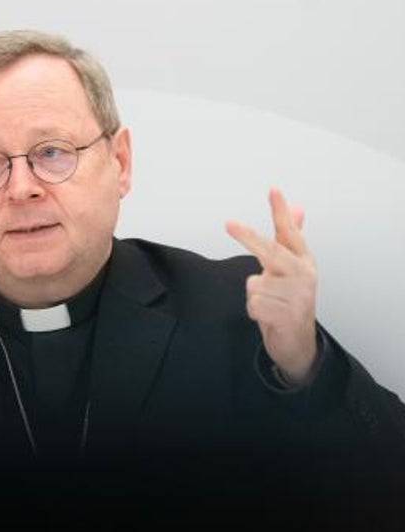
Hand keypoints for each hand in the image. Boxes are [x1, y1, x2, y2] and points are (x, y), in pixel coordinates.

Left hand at [225, 188, 318, 382]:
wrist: (298, 341)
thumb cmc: (290, 300)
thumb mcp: (290, 268)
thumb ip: (290, 238)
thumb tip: (298, 208)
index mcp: (304, 261)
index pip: (290, 232)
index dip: (281, 211)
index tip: (273, 190)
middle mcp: (304, 275)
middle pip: (270, 251)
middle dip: (248, 237)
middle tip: (228, 223)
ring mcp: (299, 295)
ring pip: (254, 284)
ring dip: (254, 296)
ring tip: (270, 304)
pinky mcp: (288, 314)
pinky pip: (253, 304)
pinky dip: (255, 311)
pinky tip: (269, 316)